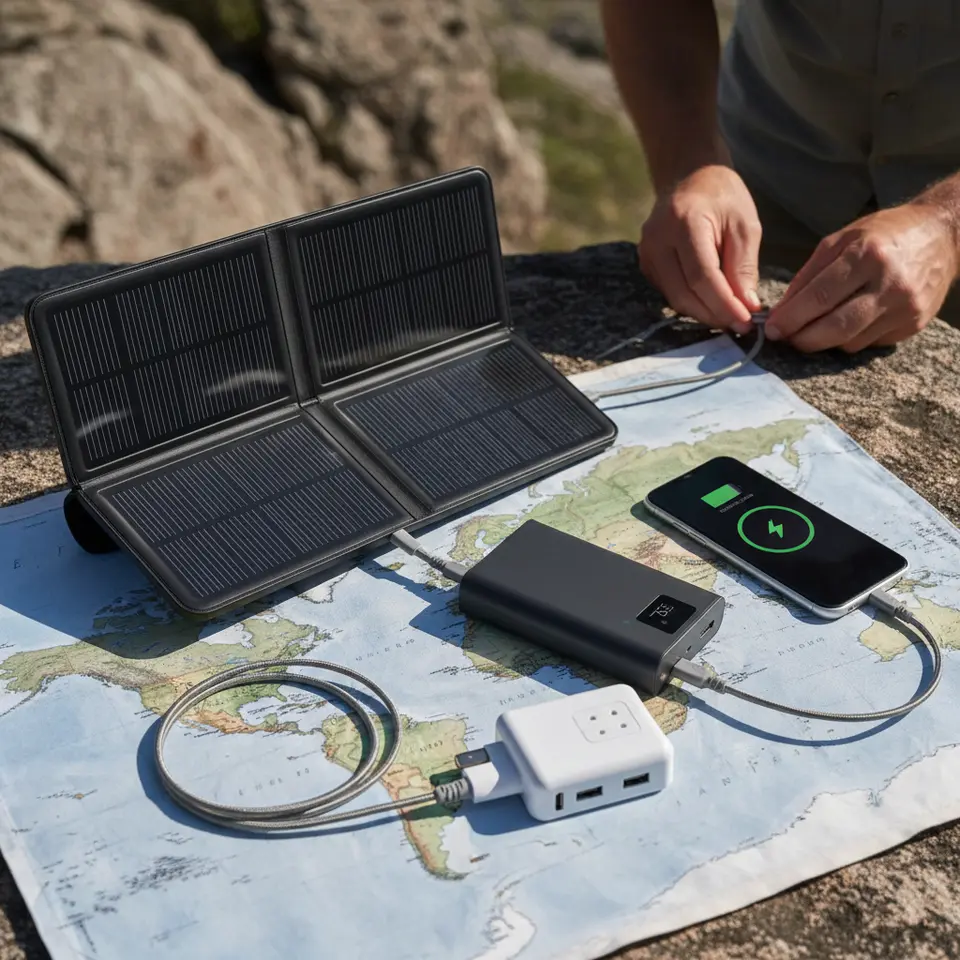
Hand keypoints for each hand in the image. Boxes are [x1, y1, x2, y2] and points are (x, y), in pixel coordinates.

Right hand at [638, 165, 762, 333]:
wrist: (690, 177)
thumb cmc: (723, 197)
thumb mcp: (744, 225)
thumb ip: (744, 267)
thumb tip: (747, 307)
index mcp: (684, 222)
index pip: (702, 276)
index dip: (724, 303)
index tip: (747, 321)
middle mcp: (658, 239)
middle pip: (684, 293)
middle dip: (714, 314)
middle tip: (741, 325)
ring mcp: (647, 252)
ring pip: (674, 298)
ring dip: (703, 312)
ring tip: (729, 316)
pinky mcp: (646, 263)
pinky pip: (669, 292)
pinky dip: (692, 303)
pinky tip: (712, 302)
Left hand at [766, 203, 959, 351]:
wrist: (942, 235)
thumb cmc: (882, 234)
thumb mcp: (841, 240)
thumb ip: (808, 275)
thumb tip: (780, 311)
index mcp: (867, 255)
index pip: (820, 297)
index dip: (791, 318)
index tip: (772, 328)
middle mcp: (890, 283)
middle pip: (836, 327)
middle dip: (803, 339)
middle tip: (785, 338)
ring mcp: (905, 307)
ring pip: (851, 341)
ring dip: (824, 341)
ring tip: (811, 329)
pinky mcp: (914, 324)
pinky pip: (869, 343)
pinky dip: (849, 338)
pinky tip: (845, 324)